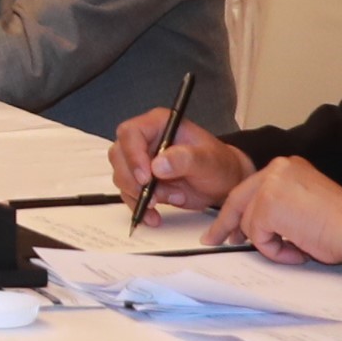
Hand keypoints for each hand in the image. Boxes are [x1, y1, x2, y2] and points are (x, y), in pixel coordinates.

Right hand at [106, 110, 249, 213]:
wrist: (222, 184)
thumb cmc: (219, 165)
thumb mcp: (208, 160)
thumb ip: (185, 159)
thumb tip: (157, 165)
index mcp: (159, 125)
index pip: (130, 133)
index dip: (133, 155)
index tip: (146, 177)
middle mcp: (145, 140)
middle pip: (119, 155)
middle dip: (133, 180)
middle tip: (154, 196)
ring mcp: (140, 161)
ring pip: (121, 176)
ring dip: (140, 195)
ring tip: (173, 198)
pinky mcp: (141, 181)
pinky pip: (128, 194)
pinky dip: (139, 207)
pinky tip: (154, 216)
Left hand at [208, 156, 341, 264]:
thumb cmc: (339, 224)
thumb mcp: (303, 204)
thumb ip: (277, 205)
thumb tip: (250, 225)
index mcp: (286, 167)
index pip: (250, 188)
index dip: (235, 210)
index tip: (225, 226)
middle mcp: (276, 169)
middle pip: (238, 200)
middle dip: (227, 224)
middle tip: (216, 240)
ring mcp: (270, 186)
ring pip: (249, 224)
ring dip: (270, 245)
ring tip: (296, 249)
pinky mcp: (268, 206)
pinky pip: (258, 237)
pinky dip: (275, 251)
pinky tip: (298, 250)